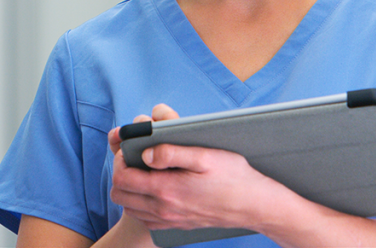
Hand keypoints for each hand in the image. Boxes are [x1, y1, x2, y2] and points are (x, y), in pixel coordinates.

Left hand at [108, 104, 278, 231]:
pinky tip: (156, 189)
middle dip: (121, 174)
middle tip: (134, 159)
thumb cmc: (233, 177)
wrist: (255, 206)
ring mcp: (170, 220)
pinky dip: (142, 204)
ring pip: (130, 209)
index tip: (130, 148)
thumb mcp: (204, 155)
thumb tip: (145, 154)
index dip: (120, 160)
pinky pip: (146, 219)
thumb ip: (171, 152)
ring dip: (130, 190)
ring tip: (144, 172)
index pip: (122, 178)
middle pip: (120, 196)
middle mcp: (164, 209)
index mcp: (166, 189)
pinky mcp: (177, 226)